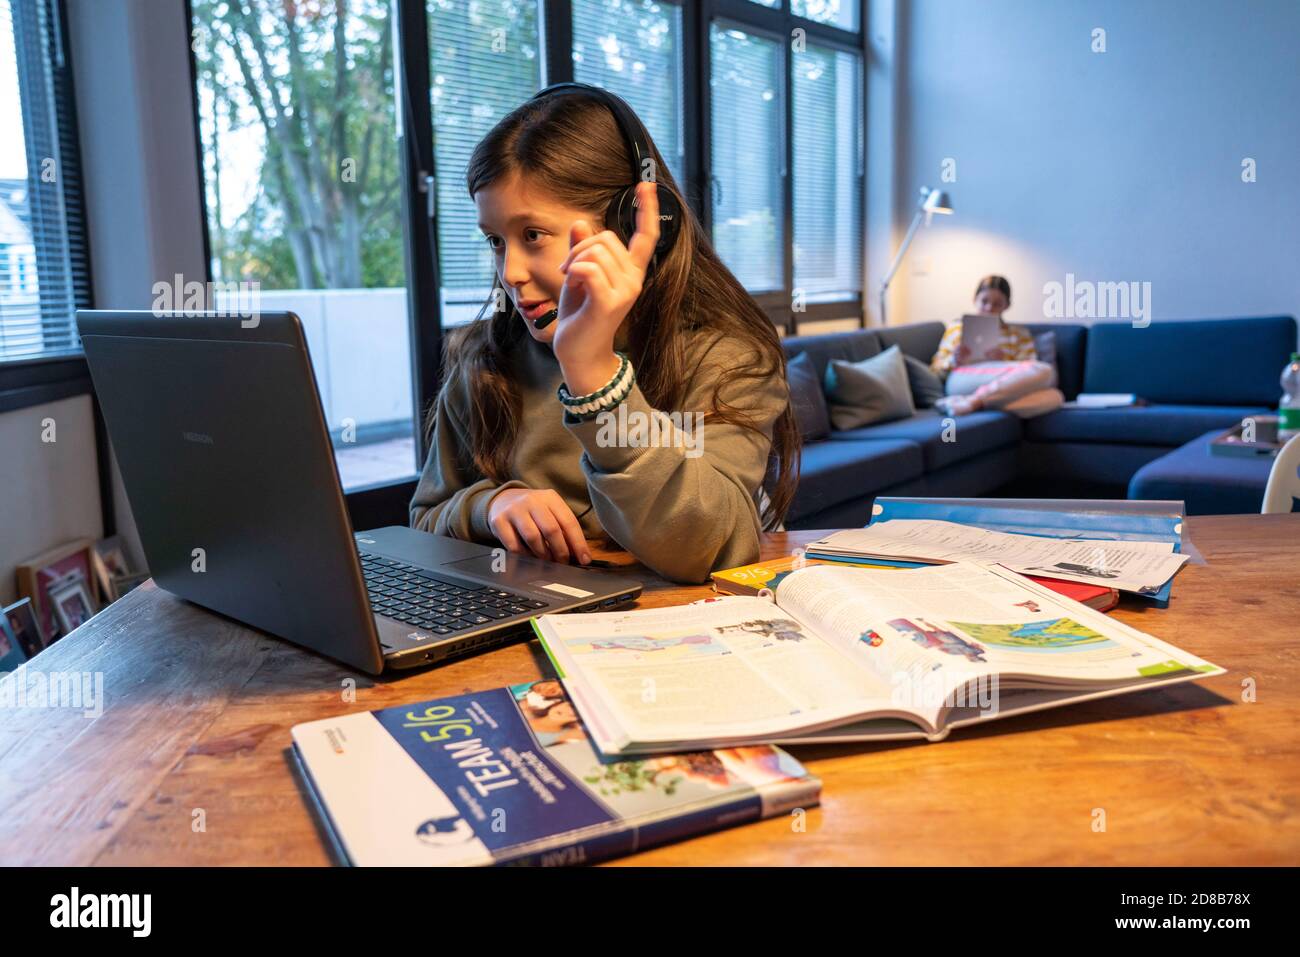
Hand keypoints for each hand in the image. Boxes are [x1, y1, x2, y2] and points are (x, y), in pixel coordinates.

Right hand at [487, 488, 591, 564]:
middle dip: (561, 551)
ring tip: (548, 561)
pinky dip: (525, 555)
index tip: (584, 559)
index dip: (578, 543)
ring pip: (533, 538)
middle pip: (551, 530)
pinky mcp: (499, 522)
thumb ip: (563, 528)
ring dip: (543, 555)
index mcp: (550, 497)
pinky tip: (530, 557)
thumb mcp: (550, 511)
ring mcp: (514, 510)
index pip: (568, 522)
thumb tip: (578, 554)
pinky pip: (515, 546)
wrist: (502, 500)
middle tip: (563, 562)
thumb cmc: (533, 510)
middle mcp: (532, 500)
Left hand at [551, 181, 660, 376]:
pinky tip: (573, 283)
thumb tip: (581, 222)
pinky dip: (574, 271)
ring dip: (574, 260)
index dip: (646, 209)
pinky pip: (589, 268)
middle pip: (606, 237)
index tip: (645, 184)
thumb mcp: (578, 276)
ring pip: (596, 251)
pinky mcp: (610, 302)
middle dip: (580, 247)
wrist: (578, 351)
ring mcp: (625, 291)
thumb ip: (582, 249)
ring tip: (570, 280)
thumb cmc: (579, 315)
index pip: (646, 237)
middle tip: (568, 269)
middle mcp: (634, 279)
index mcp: (630, 272)